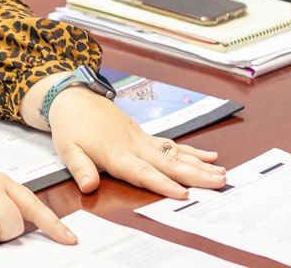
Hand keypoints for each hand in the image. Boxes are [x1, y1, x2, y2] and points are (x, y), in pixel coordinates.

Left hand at [45, 87, 225, 197]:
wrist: (74, 97)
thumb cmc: (71, 125)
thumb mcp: (68, 150)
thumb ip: (81, 169)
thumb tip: (88, 186)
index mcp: (118, 154)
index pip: (144, 173)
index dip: (163, 184)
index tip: (183, 193)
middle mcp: (136, 147)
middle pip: (169, 164)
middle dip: (196, 175)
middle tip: (219, 183)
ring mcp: (143, 140)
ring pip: (177, 154)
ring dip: (200, 165)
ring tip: (222, 174)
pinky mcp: (146, 136)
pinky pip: (173, 146)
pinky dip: (193, 152)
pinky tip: (211, 158)